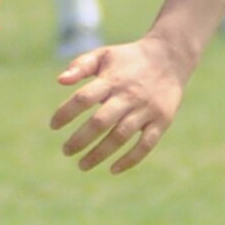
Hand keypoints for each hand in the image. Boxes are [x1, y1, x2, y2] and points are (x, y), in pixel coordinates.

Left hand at [49, 34, 187, 173]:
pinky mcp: (162, 121)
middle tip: (66, 151)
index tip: (53, 125)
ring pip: (121, 136)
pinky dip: (130, 159)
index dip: (66, 113)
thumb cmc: (129, 58)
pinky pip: (146, 144)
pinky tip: (112, 169)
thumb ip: (80, 65)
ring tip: (82, 165)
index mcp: (112, 80)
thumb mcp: (104, 54)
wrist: (170, 57)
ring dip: (100, 154)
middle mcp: (129, 96)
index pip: (84, 98)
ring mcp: (146, 110)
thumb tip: (60, 81)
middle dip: (80, 140)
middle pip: (101, 122)